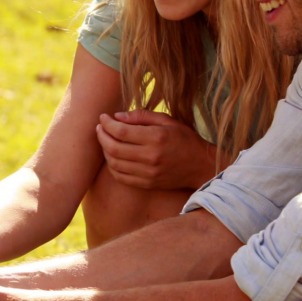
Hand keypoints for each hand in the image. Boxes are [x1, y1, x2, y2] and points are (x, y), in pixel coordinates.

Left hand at [96, 110, 215, 189]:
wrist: (201, 166)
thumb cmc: (184, 139)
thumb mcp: (167, 120)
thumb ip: (141, 116)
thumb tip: (117, 116)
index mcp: (156, 138)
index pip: (121, 131)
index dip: (107, 124)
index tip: (103, 117)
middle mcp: (151, 157)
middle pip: (114, 148)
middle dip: (101, 136)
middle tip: (100, 128)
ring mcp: (148, 173)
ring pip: (114, 163)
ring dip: (105, 151)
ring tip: (105, 140)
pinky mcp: (147, 184)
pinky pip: (121, 177)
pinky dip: (112, 166)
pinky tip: (112, 156)